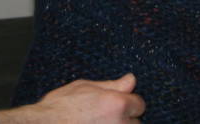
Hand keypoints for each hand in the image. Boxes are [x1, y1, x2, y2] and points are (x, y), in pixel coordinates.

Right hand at [0, 73, 144, 122]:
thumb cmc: (60, 107)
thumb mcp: (85, 87)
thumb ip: (112, 85)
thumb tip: (131, 80)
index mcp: (118, 104)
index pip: (139, 104)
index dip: (127, 102)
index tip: (115, 104)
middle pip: (135, 122)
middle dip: (123, 119)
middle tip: (101, 116)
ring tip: (95, 122)